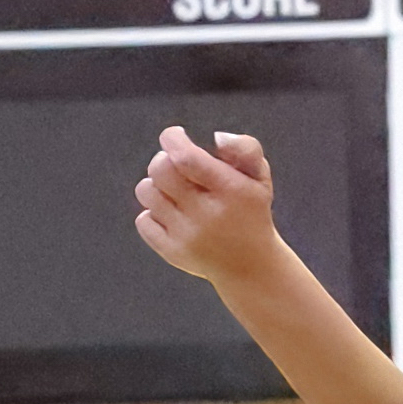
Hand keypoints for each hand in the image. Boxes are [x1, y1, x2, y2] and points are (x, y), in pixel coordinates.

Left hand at [135, 126, 284, 285]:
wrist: (252, 267)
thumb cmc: (250, 211)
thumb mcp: (258, 177)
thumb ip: (245, 148)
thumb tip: (217, 138)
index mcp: (232, 191)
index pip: (186, 157)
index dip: (172, 139)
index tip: (176, 136)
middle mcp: (209, 215)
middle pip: (160, 170)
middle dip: (162, 160)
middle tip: (175, 166)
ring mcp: (189, 236)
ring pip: (146, 192)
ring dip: (155, 185)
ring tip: (173, 191)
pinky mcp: (174, 253)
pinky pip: (143, 220)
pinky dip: (153, 214)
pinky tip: (172, 216)